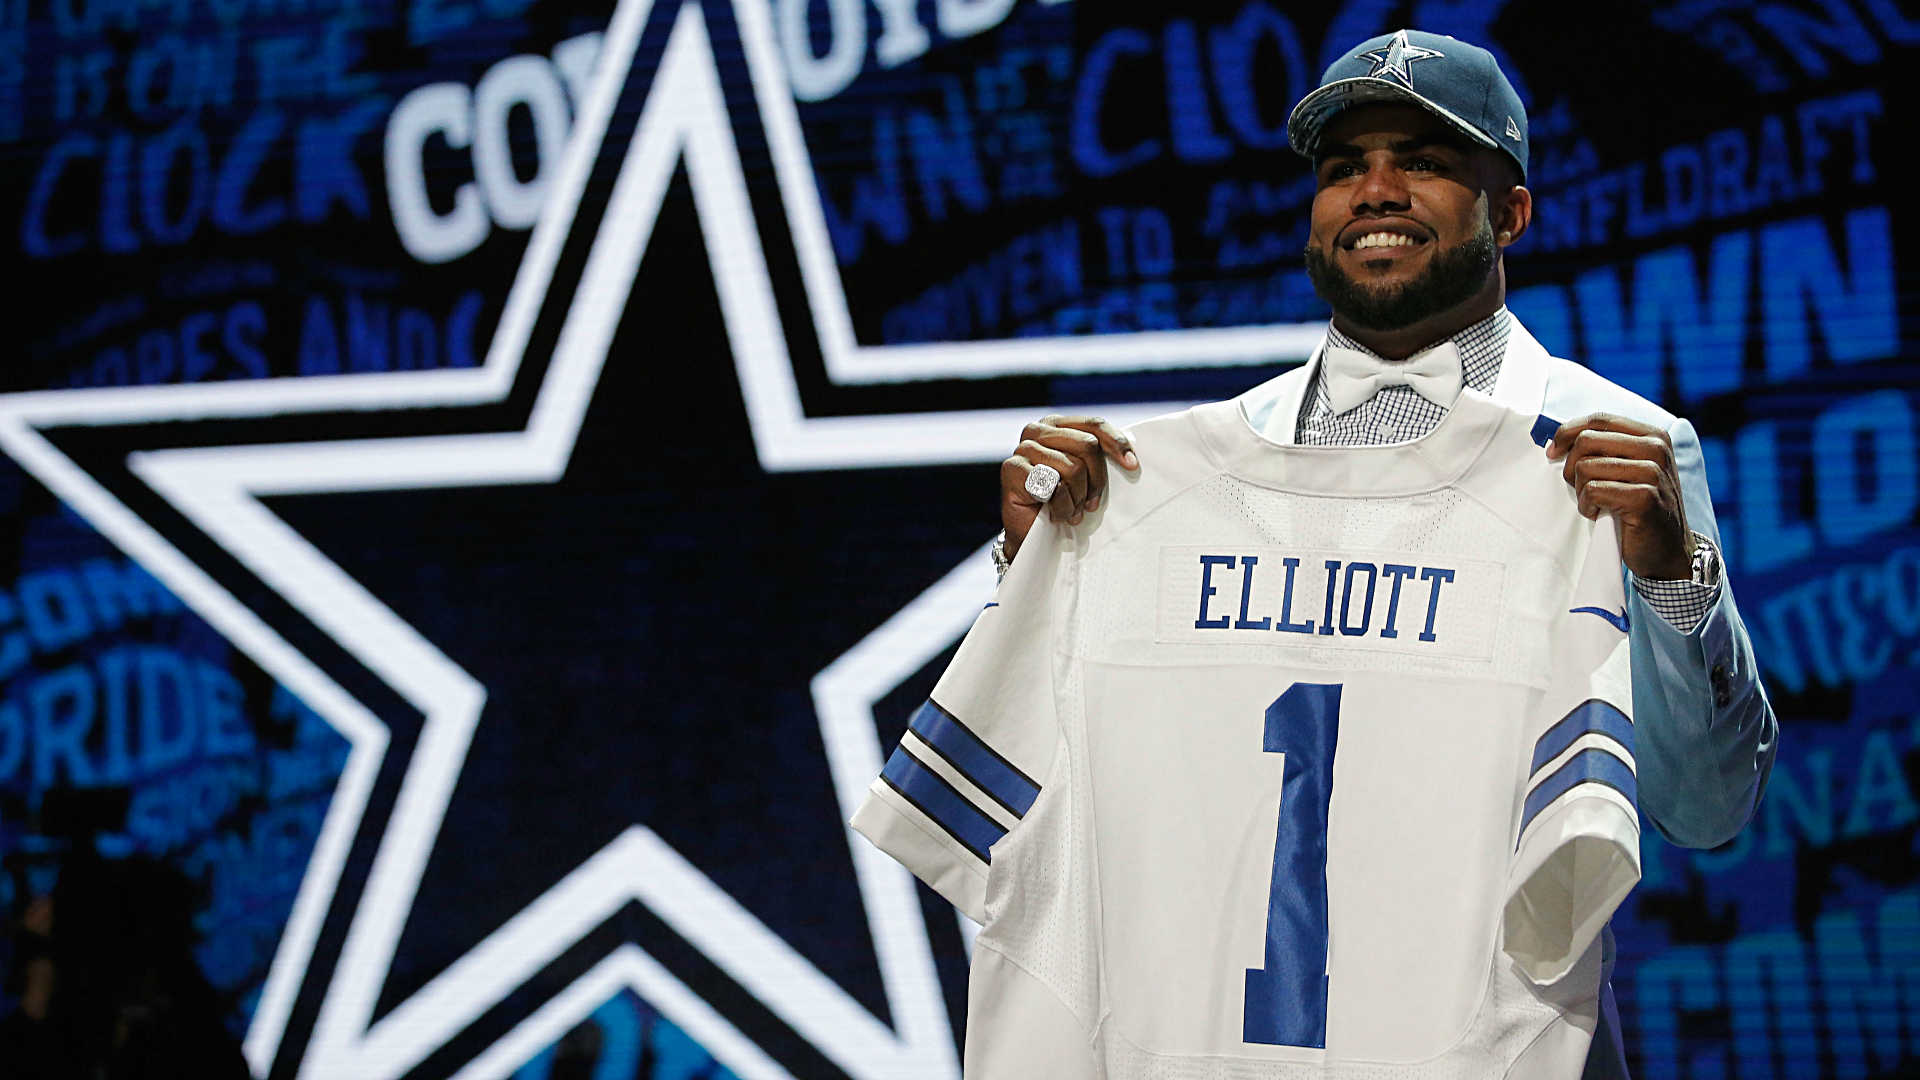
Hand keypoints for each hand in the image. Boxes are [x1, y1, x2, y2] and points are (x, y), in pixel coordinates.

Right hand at [1000, 415, 1138, 559]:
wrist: (1029, 533)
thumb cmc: (1061, 502)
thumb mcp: (1085, 475)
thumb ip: (1098, 457)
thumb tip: (1130, 457)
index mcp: (1056, 424)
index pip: (1093, 425)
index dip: (1116, 443)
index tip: (1132, 466)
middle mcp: (1037, 430)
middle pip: (1088, 445)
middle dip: (1096, 480)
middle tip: (1090, 503)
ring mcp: (1023, 448)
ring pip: (1073, 468)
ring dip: (1077, 499)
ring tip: (1070, 510)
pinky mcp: (1012, 468)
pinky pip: (1055, 487)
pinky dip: (1062, 507)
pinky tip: (1054, 514)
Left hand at [1546, 413, 1691, 579]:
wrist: (1668, 550)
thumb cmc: (1640, 508)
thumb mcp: (1629, 469)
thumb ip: (1606, 449)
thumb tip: (1559, 442)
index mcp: (1653, 435)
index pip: (1599, 419)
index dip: (1568, 432)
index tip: (1553, 453)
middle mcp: (1657, 448)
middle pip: (1587, 441)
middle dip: (1571, 467)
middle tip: (1579, 488)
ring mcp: (1653, 473)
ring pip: (1586, 467)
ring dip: (1581, 491)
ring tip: (1596, 505)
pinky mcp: (1644, 498)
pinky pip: (1593, 491)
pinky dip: (1588, 507)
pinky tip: (1601, 515)